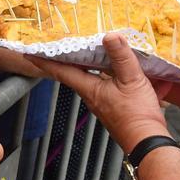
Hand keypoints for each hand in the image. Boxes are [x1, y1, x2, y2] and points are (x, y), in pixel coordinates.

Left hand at [28, 34, 169, 152]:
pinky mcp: (119, 108)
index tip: (30, 52)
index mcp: (90, 89)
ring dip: (98, 65)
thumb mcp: (132, 80)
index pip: (62, 71)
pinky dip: (125, 78)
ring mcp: (105, 103)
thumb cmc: (137, 116)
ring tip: (99, 51)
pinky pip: (117, 88)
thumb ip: (121, 57)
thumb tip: (110, 35)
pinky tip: (141, 74)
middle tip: (62, 44)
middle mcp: (93, 96)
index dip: (45, 60)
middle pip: (77, 73)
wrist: (149, 143)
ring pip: (98, 79)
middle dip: (70, 58)